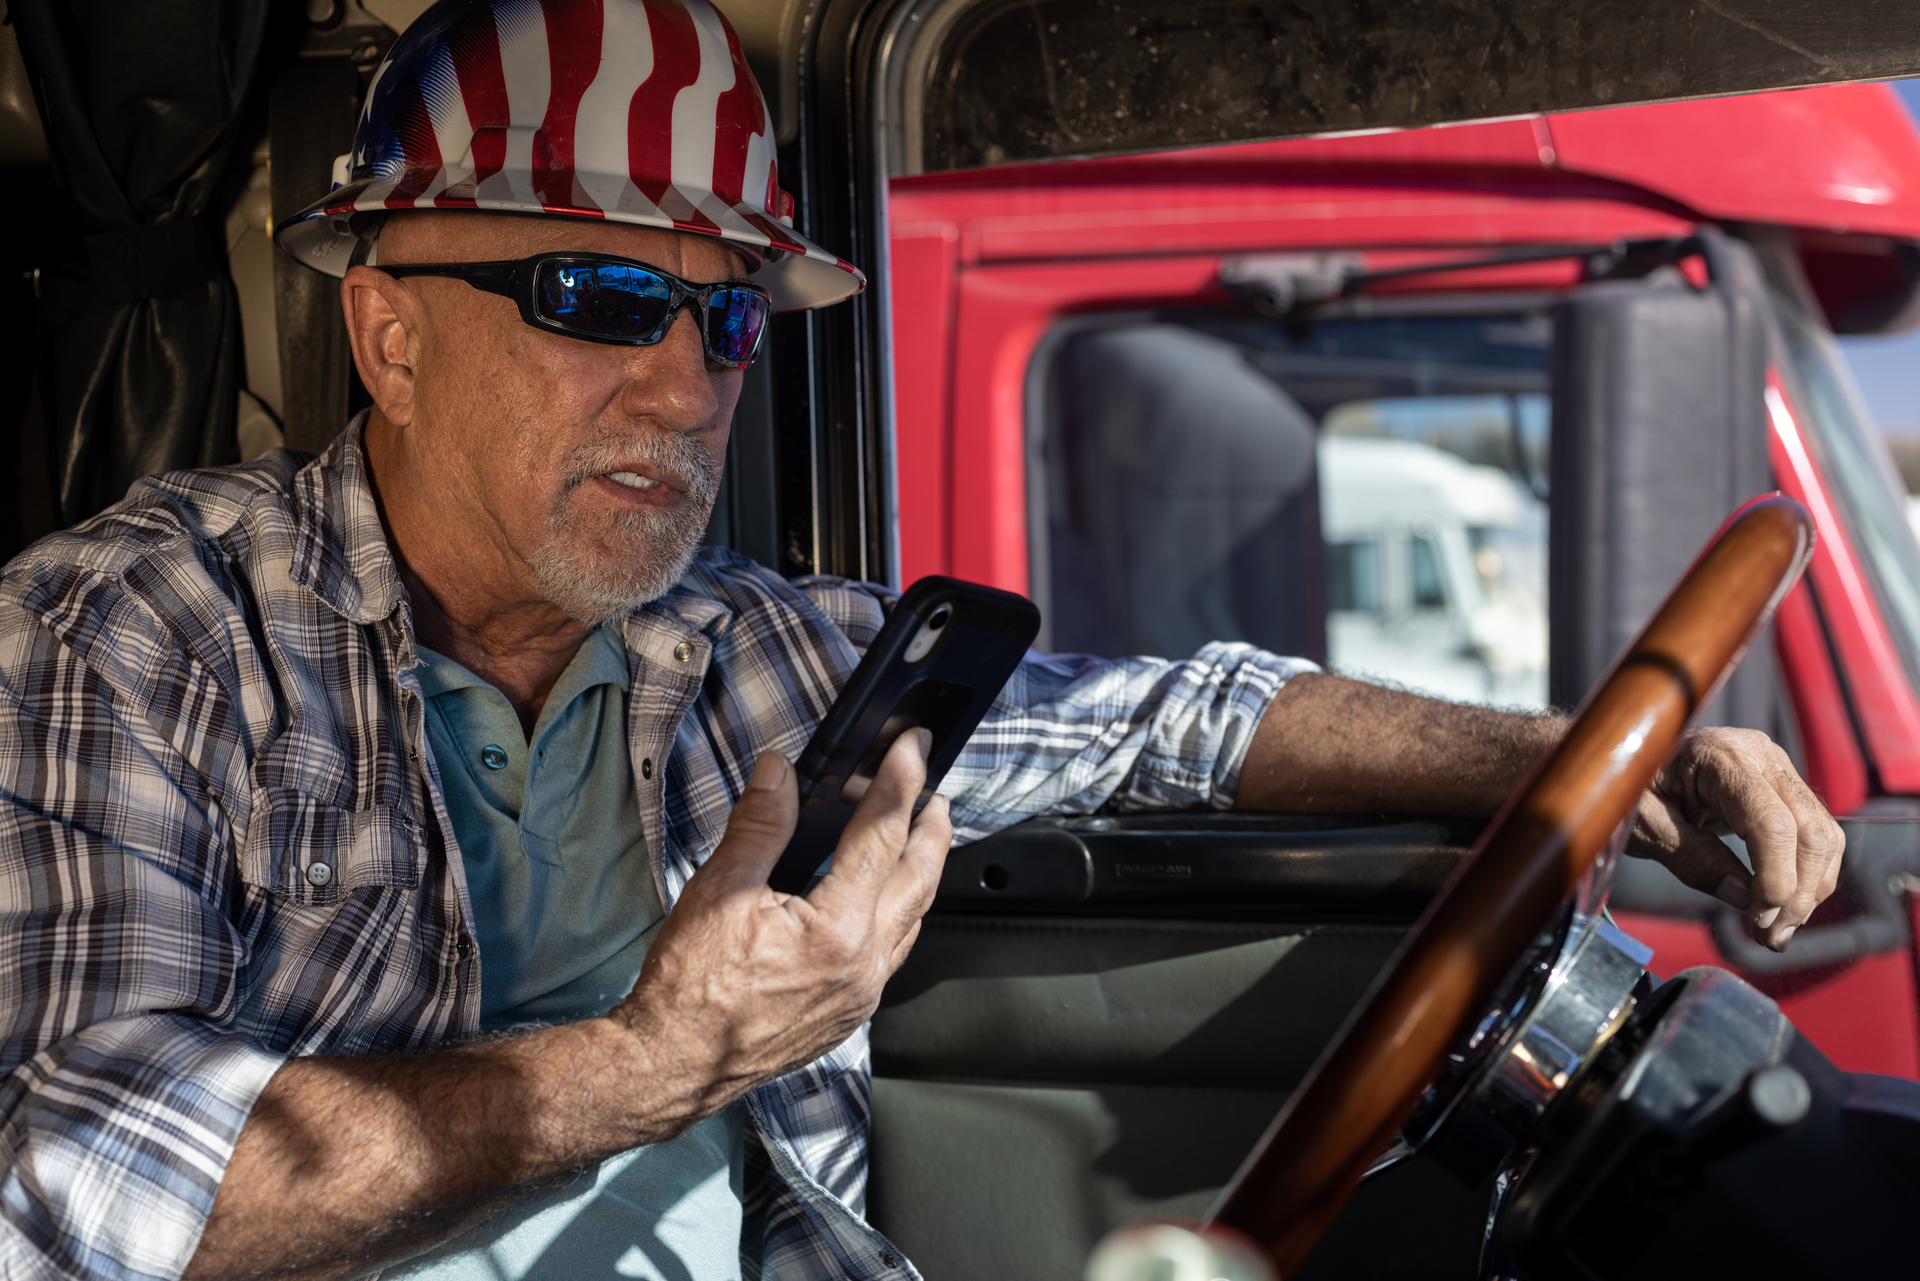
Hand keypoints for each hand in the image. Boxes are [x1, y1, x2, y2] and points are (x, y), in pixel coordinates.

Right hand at [609, 729, 950, 1113]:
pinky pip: (892, 952)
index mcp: (838, 931)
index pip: (883, 835)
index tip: (913, 747)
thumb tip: (779, 775)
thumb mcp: (720, 890)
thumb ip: (760, 825)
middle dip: (933, 827)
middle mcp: (863, 966)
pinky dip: (897, 913)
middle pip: (920, 879)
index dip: (901, 781)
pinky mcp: (849, 1014)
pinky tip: (881, 900)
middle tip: (935, 790)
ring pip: (912, 919)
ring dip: (920, 872)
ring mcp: (860, 995)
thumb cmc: (689, 993)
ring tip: (918, 837)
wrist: (671, 1066)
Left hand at [1629, 727, 1843, 951]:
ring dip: (1809, 890)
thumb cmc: (1627, 788)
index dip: (1775, 878)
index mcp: (1720, 754)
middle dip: (1798, 892)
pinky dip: (1807, 875)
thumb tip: (1743, 897)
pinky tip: (1783, 908)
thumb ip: (1691, 857)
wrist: (1627, 759)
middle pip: (1810, 831)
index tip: (1759, 919)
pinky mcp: (1783, 787)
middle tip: (1771, 938)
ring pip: (1823, 836)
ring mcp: (1777, 768)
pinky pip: (1815, 834)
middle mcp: (1760, 754)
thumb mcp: (1644, 825)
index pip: (1772, 823)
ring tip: (1776, 932)